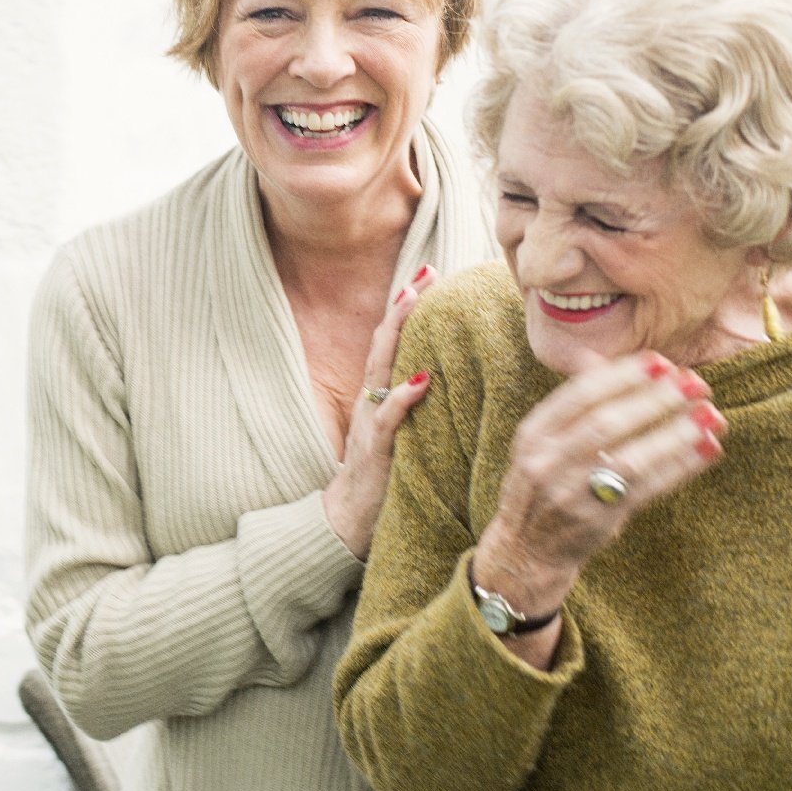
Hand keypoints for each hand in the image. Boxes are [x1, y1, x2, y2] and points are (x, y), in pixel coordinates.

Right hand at [322, 265, 438, 559]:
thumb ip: (415, 405)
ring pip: (382, 367)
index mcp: (378, 394)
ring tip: (414, 301)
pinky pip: (387, 419)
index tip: (427, 273)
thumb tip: (443, 377)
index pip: (392, 341)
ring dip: (397, 333)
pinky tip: (419, 381)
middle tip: (425, 272)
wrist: (348, 518)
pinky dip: (401, 398)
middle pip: (385, 342)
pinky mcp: (376, 449)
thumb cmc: (382, 476)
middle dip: (403, 305)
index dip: (406, 307)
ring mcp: (370, 421)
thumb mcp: (402, 432)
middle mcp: (371, 399)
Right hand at [475, 350, 726, 616]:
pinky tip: (706, 449)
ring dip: (675, 434)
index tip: (660, 362)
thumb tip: (601, 360)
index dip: (623, 375)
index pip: (580, 395)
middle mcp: (547, 462)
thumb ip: (572, 406)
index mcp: (533, 434)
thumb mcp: (542, 442)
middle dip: (656, 399)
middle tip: (695, 383)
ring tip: (711, 415)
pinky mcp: (599, 521)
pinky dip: (680, 467)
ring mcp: (571, 494)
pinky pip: (648, 489)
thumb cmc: (543, 484)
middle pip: (607, 423)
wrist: (525, 549)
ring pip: (631, 458)